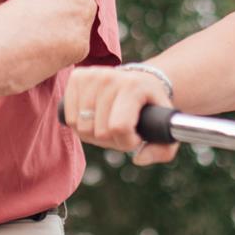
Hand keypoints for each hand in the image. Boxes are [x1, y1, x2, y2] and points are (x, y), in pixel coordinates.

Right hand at [62, 66, 177, 165]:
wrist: (141, 80)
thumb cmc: (152, 108)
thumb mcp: (165, 127)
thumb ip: (162, 150)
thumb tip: (138, 159)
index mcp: (134, 86)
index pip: (119, 128)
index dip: (127, 142)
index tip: (137, 136)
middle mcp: (110, 77)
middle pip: (99, 131)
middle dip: (112, 140)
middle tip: (123, 130)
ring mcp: (91, 76)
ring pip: (81, 127)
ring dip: (95, 135)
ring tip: (109, 123)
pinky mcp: (77, 77)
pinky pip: (69, 118)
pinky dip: (80, 125)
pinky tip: (94, 117)